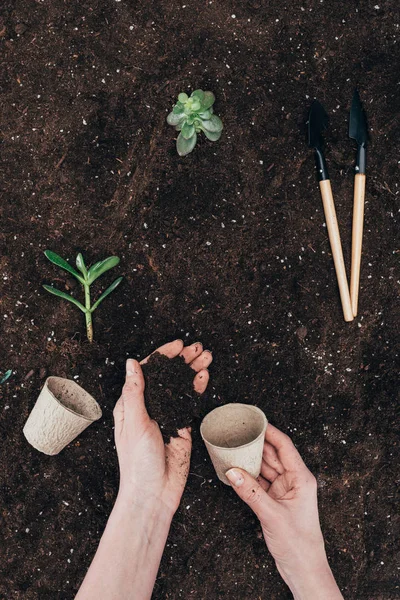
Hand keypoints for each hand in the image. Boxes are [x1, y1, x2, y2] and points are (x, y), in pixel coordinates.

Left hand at [113, 340, 211, 515]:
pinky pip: (190, 402)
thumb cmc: (136, 462)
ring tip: (207, 356)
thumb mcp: (133, 423)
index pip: (148, 371)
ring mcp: (168, 415)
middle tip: (198, 347)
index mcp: (132, 403)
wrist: (153, 492)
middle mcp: (150, 406)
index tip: (177, 345)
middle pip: (168, 375)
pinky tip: (204, 376)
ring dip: (193, 369)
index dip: (163, 356)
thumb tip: (132, 363)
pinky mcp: (182, 426)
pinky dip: (198, 387)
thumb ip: (135, 392)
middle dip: (183, 359)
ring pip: (182, 385)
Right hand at [226, 425, 342, 599]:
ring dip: (250, 460)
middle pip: (273, 454)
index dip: (270, 431)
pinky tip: (236, 469)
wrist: (304, 570)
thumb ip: (251, 493)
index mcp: (301, 478)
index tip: (255, 421)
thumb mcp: (272, 516)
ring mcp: (284, 491)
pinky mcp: (275, 501)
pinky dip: (248, 476)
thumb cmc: (298, 544)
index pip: (284, 446)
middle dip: (256, 443)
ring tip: (233, 447)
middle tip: (238, 432)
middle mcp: (294, 481)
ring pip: (265, 468)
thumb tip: (232, 472)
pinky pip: (260, 482)